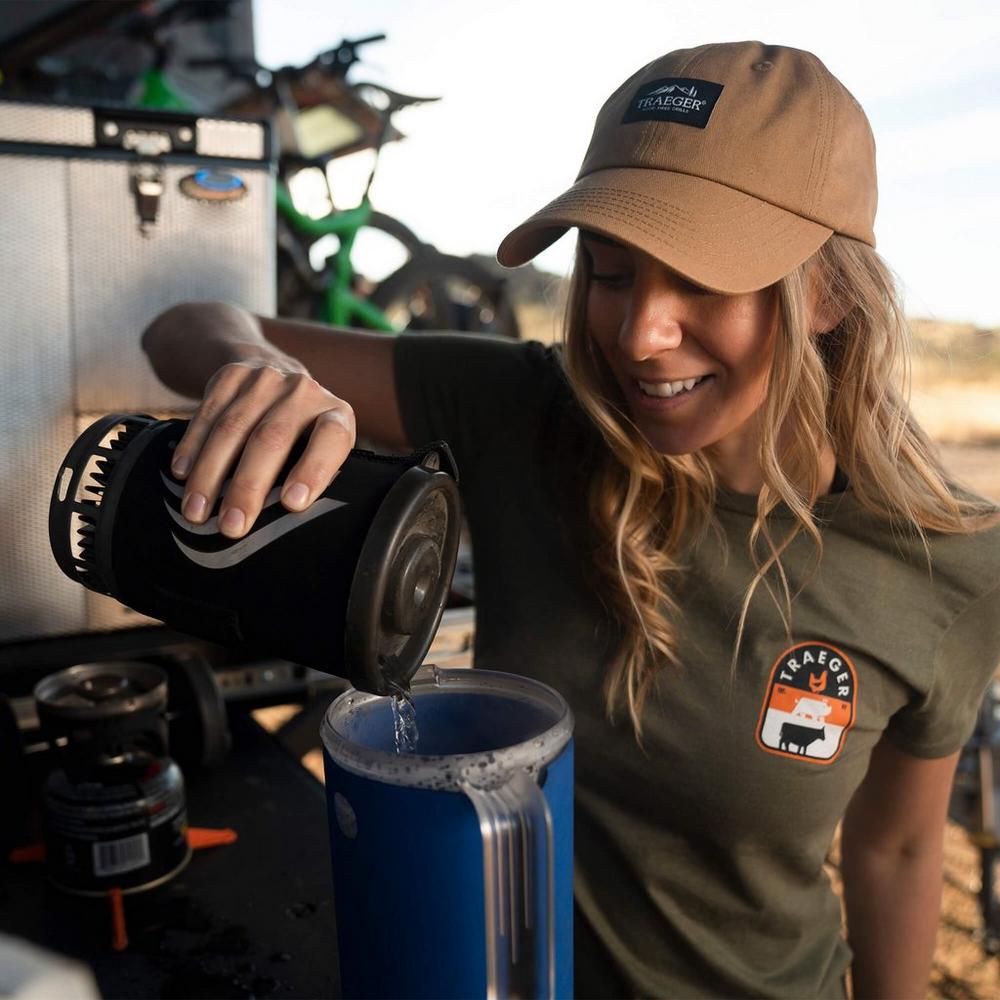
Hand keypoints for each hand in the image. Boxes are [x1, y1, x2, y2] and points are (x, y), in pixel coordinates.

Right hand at [169, 360, 355, 537]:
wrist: (280, 375)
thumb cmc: (306, 432)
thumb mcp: (324, 450)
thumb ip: (315, 477)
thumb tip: (289, 528)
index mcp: (337, 414)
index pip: (330, 440)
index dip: (314, 470)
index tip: (293, 505)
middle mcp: (304, 392)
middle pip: (272, 438)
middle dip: (248, 487)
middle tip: (232, 526)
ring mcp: (266, 379)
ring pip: (232, 428)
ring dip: (210, 474)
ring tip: (197, 511)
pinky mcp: (232, 375)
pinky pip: (207, 413)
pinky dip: (192, 447)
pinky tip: (182, 474)